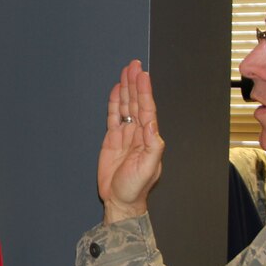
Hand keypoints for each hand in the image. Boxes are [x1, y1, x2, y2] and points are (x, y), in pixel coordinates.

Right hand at [97, 60, 163, 223]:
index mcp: (149, 138)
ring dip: (126, 88)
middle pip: (136, 102)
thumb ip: (152, 145)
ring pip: (126, 106)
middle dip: (135, 83)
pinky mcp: (112, 139)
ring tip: (126, 71)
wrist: (120, 201)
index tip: (142, 75)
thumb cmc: (136, 187)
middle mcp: (138, 133)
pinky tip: (117, 90)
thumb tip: (151, 124)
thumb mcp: (148, 168)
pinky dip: (115, 103)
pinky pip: (114, 116)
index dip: (144, 92)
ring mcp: (125, 135)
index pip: (146, 109)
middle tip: (134, 65)